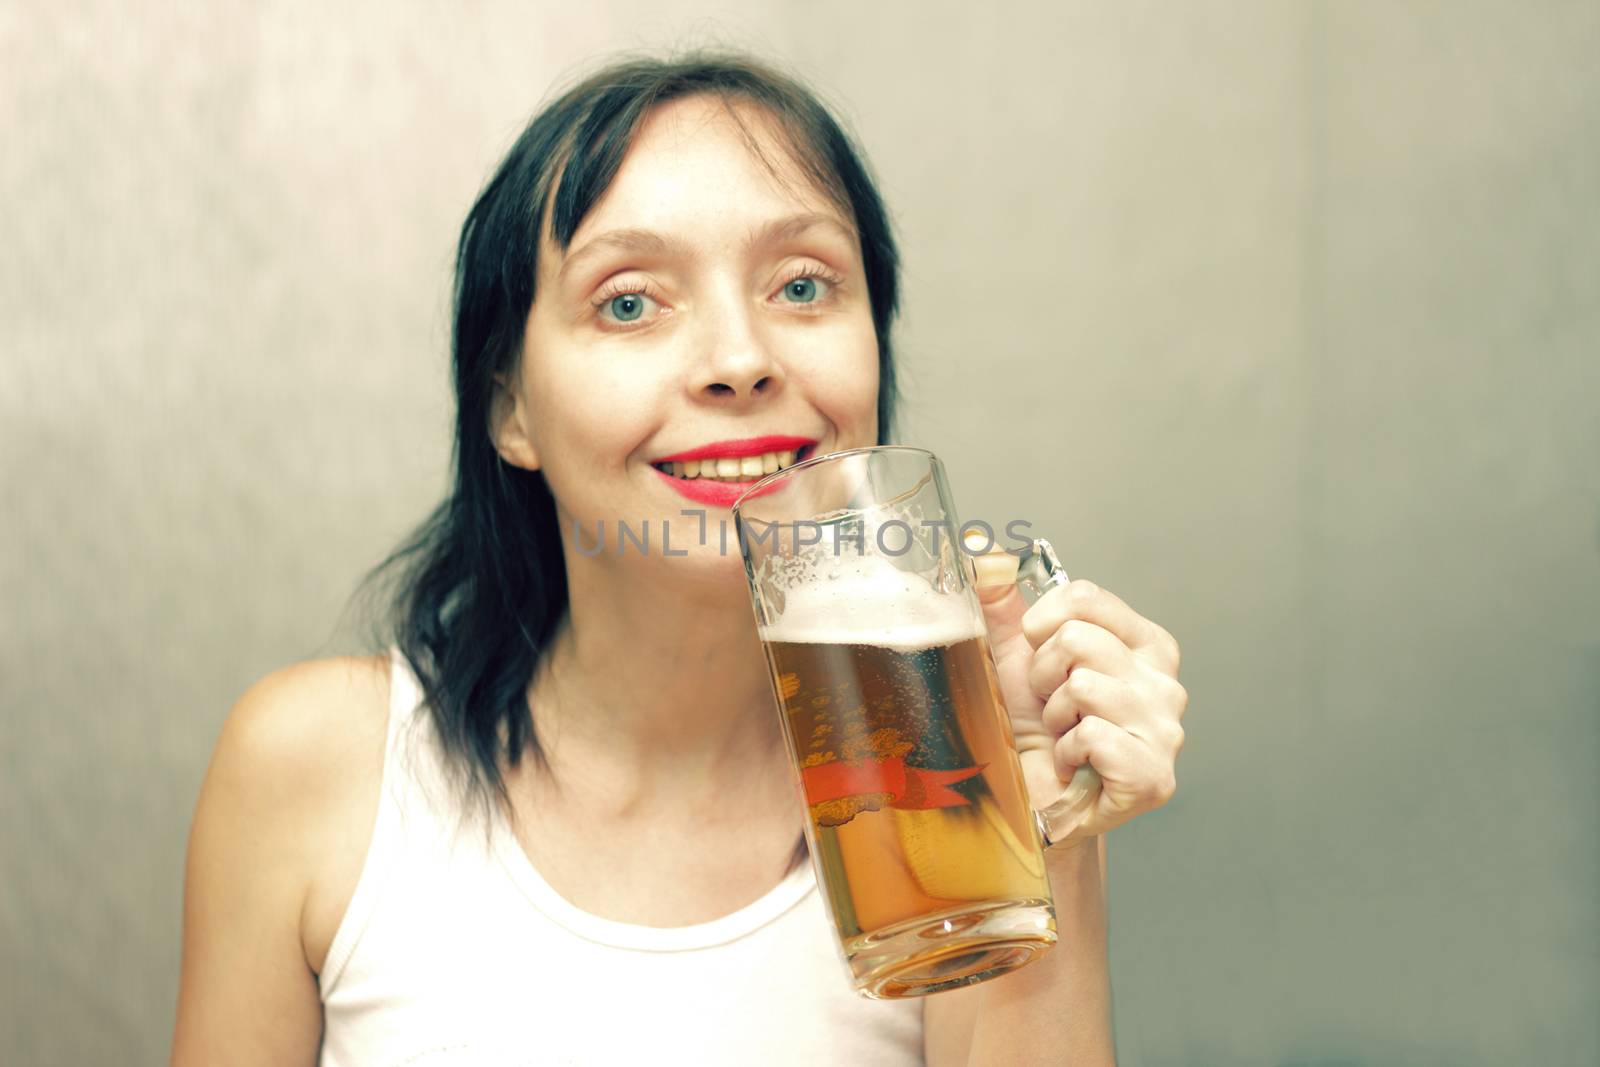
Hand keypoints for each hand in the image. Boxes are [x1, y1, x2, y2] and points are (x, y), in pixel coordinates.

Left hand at [977, 550, 1186, 847]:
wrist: (1036, 800)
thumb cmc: (1035, 732)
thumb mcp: (1016, 660)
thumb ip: (1005, 607)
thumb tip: (986, 556)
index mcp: (1144, 644)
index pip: (1086, 597)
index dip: (1042, 624)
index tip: (1038, 654)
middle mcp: (1166, 682)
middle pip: (1078, 638)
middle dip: (1044, 675)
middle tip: (1052, 707)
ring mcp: (1165, 730)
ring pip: (1081, 685)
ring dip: (1054, 716)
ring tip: (1064, 736)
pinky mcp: (1152, 775)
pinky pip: (1090, 735)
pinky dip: (1067, 752)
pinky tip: (1075, 765)